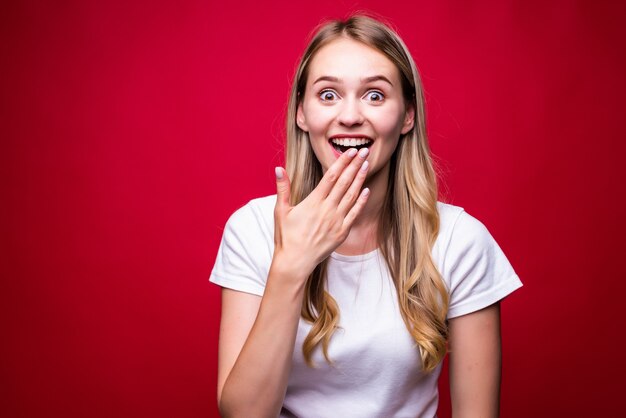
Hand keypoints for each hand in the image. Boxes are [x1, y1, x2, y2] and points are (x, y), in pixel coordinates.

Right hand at [273, 147, 369, 277]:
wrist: (295, 262)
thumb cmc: (286, 237)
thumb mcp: (280, 211)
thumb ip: (282, 188)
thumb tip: (279, 169)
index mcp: (313, 202)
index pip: (331, 176)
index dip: (342, 162)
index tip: (350, 151)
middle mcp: (327, 209)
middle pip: (344, 182)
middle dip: (355, 165)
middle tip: (364, 152)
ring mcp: (336, 221)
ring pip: (352, 196)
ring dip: (360, 179)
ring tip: (367, 165)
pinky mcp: (342, 233)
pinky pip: (354, 214)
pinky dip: (361, 201)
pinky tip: (366, 190)